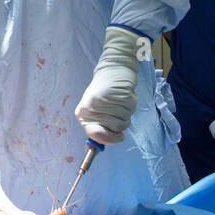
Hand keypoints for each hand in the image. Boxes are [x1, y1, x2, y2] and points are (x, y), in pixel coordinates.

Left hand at [75, 26, 143, 144]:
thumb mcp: (94, 110)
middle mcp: (92, 107)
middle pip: (114, 130)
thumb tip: (101, 145)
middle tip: (118, 113)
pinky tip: (124, 97)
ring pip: (123, 122)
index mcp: (83, 113)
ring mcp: (106, 101)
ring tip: (119, 103)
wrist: (114, 69)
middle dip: (119, 125)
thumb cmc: (104, 92)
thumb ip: (97, 127)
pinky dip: (130, 106)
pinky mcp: (120, 95)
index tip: (117, 138)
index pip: (94, 135)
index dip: (107, 139)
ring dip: (125, 115)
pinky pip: (130, 111)